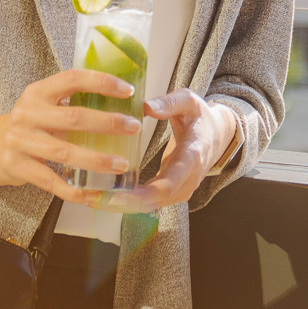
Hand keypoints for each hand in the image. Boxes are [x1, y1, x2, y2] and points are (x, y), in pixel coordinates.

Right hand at [0, 68, 139, 204]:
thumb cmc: (30, 123)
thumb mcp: (44, 103)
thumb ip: (72, 100)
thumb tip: (122, 100)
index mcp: (38, 92)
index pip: (72, 79)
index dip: (102, 82)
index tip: (128, 91)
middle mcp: (27, 114)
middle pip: (73, 118)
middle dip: (108, 123)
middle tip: (134, 127)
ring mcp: (21, 142)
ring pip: (65, 153)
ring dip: (97, 159)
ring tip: (121, 164)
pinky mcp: (18, 167)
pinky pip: (51, 182)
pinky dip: (74, 190)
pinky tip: (94, 193)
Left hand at [99, 89, 237, 212]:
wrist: (218, 135)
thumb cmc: (201, 118)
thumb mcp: (189, 102)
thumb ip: (170, 103)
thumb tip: (145, 107)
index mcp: (192, 157)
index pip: (168, 184)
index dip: (141, 195)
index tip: (115, 196)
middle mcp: (187, 181)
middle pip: (154, 201)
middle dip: (121, 204)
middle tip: (91, 200)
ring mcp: (180, 190)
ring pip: (149, 206)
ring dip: (119, 206)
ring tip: (89, 199)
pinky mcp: (171, 193)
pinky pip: (148, 202)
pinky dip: (125, 202)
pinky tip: (101, 197)